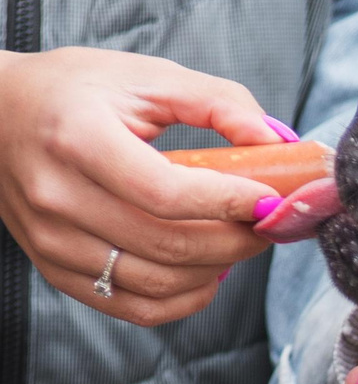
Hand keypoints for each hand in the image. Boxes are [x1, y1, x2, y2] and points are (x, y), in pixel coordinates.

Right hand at [0, 47, 286, 326]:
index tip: (269, 199)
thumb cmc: (75, 91)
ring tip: (240, 241)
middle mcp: (57, 195)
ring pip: (158, 284)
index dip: (230, 203)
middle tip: (267, 223)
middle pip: (169, 246)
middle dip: (237, 241)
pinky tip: (208, 271)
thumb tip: (279, 142)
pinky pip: (134, 307)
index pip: (166, 194)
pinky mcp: (54, 268)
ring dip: (218, 270)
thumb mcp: (145, 76)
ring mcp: (51, 239)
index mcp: (78, 139)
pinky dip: (184, 299)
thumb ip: (219, 102)